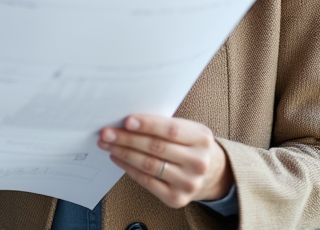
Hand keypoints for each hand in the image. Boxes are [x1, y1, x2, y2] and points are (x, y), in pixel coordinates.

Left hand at [98, 115, 231, 208]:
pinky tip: (117, 158)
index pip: (171, 130)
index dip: (147, 125)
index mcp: (202, 139)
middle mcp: (198, 162)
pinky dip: (128, 168)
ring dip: (124, 153)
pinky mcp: (176, 198)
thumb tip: (128, 122)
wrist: (211, 174)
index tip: (127, 121)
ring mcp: (188, 182)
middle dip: (127, 139)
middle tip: (107, 132)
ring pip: (149, 165)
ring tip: (108, 144)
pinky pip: (146, 181)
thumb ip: (164, 125)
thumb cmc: (191, 145)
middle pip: (156, 148)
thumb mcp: (188, 130)